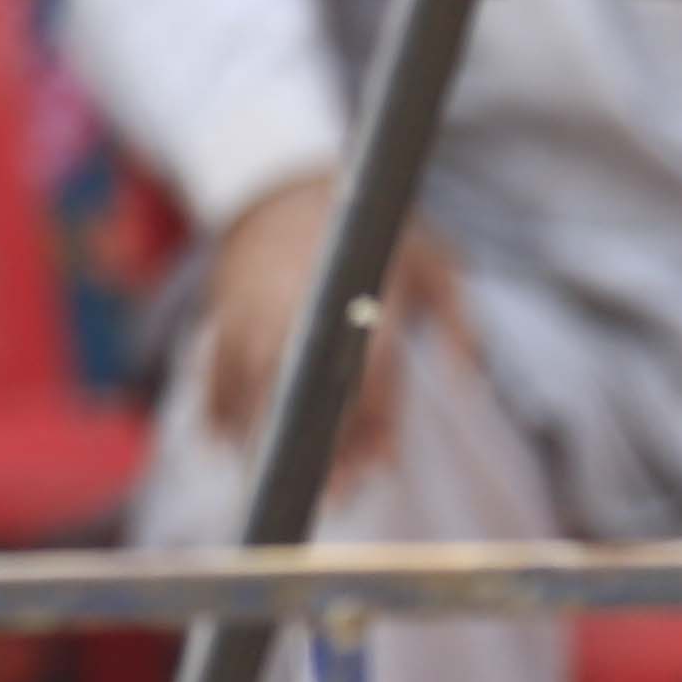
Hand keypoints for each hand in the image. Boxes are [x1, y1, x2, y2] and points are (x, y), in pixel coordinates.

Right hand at [197, 174, 462, 488]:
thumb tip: (468, 380)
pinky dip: (219, 411)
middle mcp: (302, 311)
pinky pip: (214, 373)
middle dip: (322, 453)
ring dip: (266, 441)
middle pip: (307, 397)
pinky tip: (227, 443)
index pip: (369, 380)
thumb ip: (460, 322)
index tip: (379, 469)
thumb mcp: (434, 260)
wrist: (279, 182)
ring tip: (280, 481)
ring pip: (254, 391)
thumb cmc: (370, 230)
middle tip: (338, 499)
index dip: (375, 429)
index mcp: (360, 300)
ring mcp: (254, 312)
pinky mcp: (222, 312)